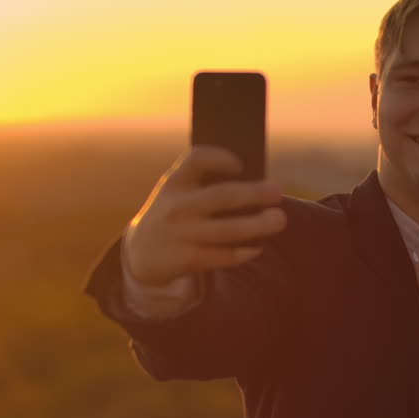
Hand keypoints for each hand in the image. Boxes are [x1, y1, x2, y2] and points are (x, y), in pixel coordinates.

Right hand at [124, 146, 286, 285]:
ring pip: (227, 230)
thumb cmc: (173, 214)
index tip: (241, 164)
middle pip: (222, 196)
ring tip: (279, 219)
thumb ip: (204, 186)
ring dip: (258, 225)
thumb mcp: (177, 194)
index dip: (220, 158)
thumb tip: (254, 186)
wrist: (140, 253)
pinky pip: (223, 256)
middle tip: (277, 192)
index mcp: (174, 182)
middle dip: (253, 194)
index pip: (196, 160)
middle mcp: (177, 206)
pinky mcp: (188, 259)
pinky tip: (258, 247)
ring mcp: (182, 234)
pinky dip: (244, 252)